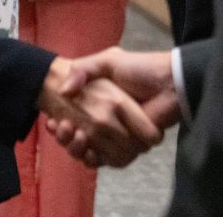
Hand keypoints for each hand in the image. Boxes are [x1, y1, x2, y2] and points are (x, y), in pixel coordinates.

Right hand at [38, 57, 162, 167]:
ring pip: (87, 151)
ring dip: (73, 146)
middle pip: (77, 139)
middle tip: (58, 124)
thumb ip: (84, 69)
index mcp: (102, 104)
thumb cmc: (140, 68)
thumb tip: (63, 90)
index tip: (53, 119)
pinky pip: (106, 161)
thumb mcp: (108, 61)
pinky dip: (91, 157)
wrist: (170, 82)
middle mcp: (107, 122)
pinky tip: (82, 144)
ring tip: (69, 130)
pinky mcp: (128, 148)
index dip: (62, 124)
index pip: (73, 121)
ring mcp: (117, 136)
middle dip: (65, 136)